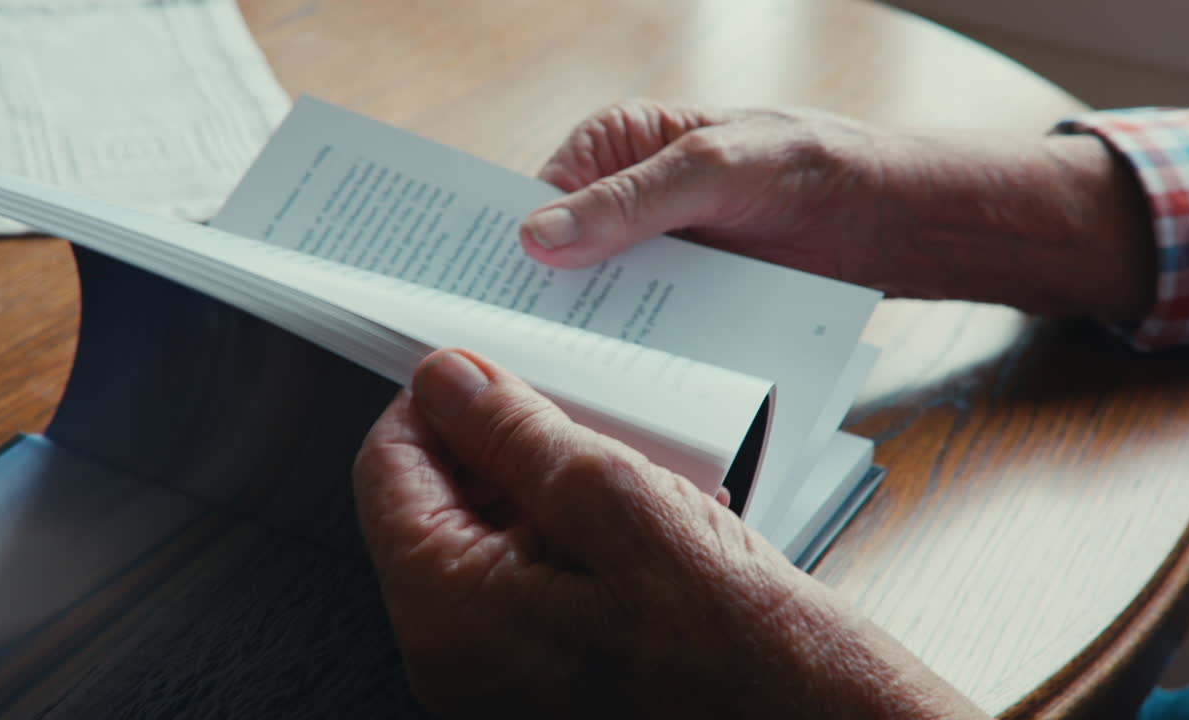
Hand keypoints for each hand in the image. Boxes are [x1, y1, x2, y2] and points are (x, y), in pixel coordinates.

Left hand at [353, 348, 988, 718]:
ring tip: (618, 469)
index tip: (480, 371)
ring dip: (541, 484)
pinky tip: (632, 516)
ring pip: (485, 535)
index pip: (385, 470)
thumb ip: (510, 430)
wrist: (803, 717)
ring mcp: (494, 671)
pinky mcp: (538, 673)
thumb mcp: (610, 495)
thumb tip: (445, 380)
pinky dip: (566, 532)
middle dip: (495, 444)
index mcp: (448, 611)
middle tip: (570, 416)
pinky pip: (523, 577)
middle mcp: (453, 653)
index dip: (430, 403)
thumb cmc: (726, 632)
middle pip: (433, 503)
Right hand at [520, 100, 1153, 324]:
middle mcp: (622, 202)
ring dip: (580, 337)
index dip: (497, 245)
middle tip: (500, 352)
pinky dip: (626, 356)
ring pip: (594, 303)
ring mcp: (653, 257)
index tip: (465, 294)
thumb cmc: (809, 164)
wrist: (892, 221)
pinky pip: (640, 331)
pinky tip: (611, 388)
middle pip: (555, 259)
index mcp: (613, 147)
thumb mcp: (714, 169)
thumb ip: (629, 203)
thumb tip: (535, 238)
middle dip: (533, 301)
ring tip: (548, 382)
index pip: (531, 200)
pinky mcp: (684, 302)